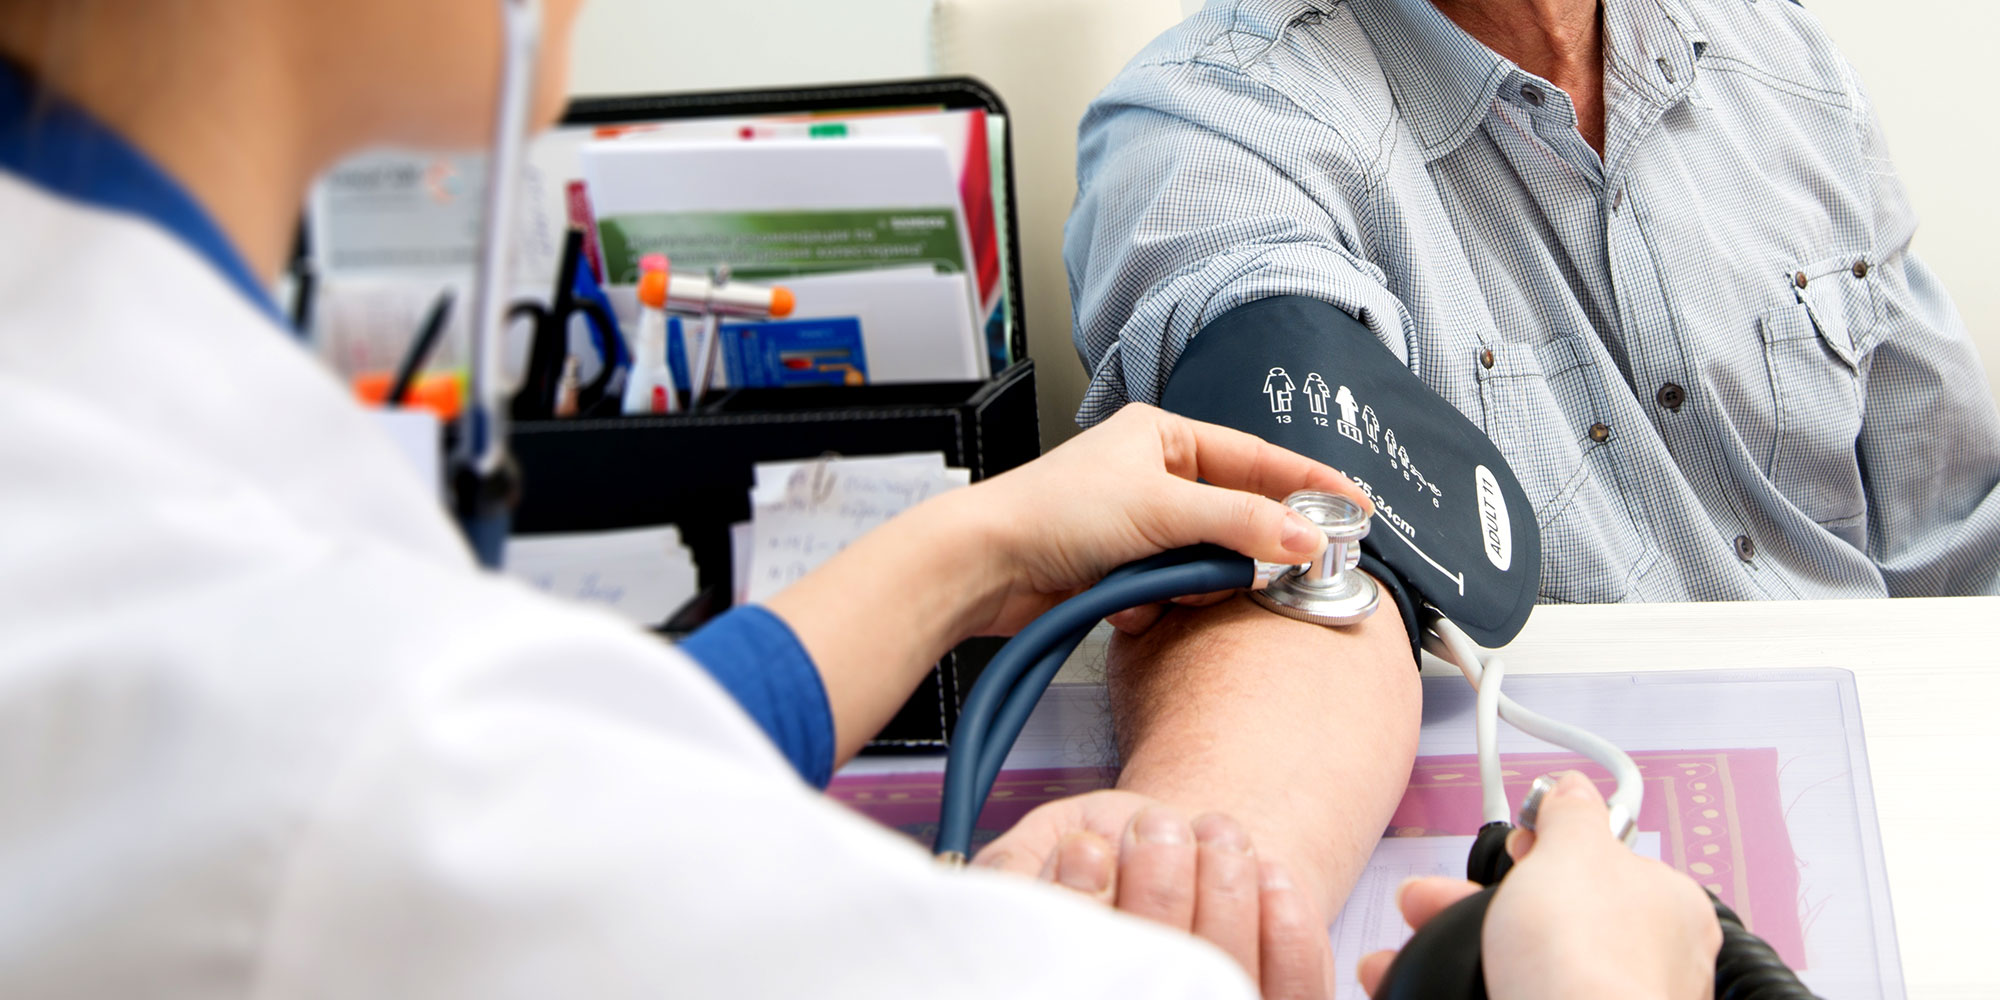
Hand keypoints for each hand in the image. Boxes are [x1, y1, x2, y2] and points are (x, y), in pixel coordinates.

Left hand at [952, 403, 1368, 635]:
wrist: (984, 566)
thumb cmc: (1050, 511)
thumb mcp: (1161, 508)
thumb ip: (1240, 522)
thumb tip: (1304, 537)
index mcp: (1163, 437)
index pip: (1257, 457)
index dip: (1309, 485)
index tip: (1355, 509)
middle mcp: (1155, 477)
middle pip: (1236, 516)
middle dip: (1242, 549)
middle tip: (1279, 570)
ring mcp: (1140, 528)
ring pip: (1207, 563)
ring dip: (1192, 583)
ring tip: (1164, 584)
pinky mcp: (1124, 574)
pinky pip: (1173, 594)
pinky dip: (1159, 603)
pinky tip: (1131, 602)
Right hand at [974, 790, 1332, 998]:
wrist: (1169, 845)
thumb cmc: (1096, 853)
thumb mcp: (1027, 851)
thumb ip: (1010, 876)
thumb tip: (1022, 892)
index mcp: (1067, 987)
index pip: (1075, 979)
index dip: (1081, 910)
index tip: (1086, 851)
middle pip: (1159, 983)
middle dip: (1157, 892)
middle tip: (1153, 828)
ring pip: (1226, 978)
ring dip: (1224, 893)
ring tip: (1209, 832)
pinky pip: (1295, 989)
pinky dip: (1288, 929)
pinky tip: (1265, 874)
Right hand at [1356, 772, 1720, 999]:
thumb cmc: (1587, 957)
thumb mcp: (1572, 851)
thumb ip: (1572, 813)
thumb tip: (1573, 788)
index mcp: (1670, 905)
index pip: (1608, 862)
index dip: (1545, 852)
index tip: (1508, 854)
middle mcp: (1652, 960)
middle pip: (1554, 915)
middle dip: (1480, 904)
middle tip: (1428, 903)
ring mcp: (1613, 997)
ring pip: (1524, 960)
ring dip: (1457, 947)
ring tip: (1399, 957)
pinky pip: (1509, 992)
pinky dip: (1466, 987)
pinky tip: (1421, 985)